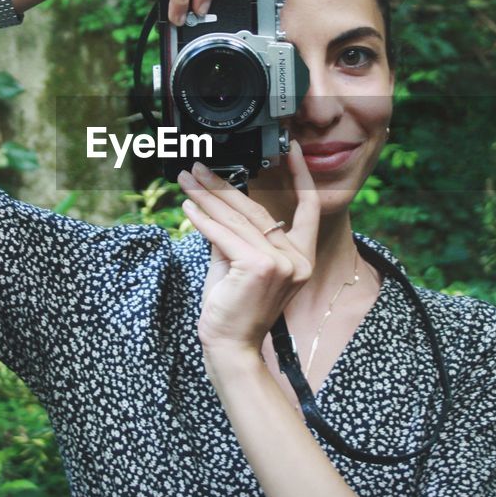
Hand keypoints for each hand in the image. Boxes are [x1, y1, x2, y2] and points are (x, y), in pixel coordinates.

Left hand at [178, 147, 319, 356]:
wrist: (231, 346)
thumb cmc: (234, 308)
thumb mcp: (239, 264)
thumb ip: (235, 234)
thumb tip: (217, 202)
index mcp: (302, 257)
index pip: (307, 208)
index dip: (300, 176)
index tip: (290, 149)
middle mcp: (297, 259)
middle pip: (258, 210)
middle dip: (225, 186)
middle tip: (200, 169)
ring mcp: (281, 264)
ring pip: (238, 220)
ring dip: (207, 198)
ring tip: (188, 182)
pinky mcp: (258, 267)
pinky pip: (224, 235)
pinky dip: (203, 219)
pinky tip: (189, 208)